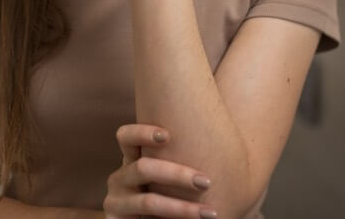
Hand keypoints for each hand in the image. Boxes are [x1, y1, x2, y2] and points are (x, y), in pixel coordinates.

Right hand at [103, 124, 217, 218]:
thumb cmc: (169, 199)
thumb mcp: (170, 178)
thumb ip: (181, 160)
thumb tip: (227, 142)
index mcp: (132, 160)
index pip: (126, 136)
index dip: (142, 133)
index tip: (168, 136)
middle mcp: (120, 178)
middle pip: (142, 168)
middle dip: (177, 175)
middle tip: (207, 182)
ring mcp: (116, 202)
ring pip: (148, 202)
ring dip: (182, 209)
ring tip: (210, 214)